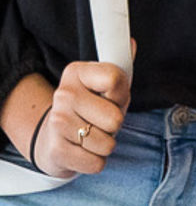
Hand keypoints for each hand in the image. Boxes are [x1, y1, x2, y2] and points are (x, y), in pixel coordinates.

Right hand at [32, 60, 131, 178]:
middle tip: (100, 121)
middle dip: (115, 124)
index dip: (121, 94)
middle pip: (115, 118)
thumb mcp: (106, 87)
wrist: (53, 138)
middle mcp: (63, 95)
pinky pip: (97, 163)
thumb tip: (131, 43)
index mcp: (76, 72)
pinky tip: (83, 151)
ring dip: (106, 144)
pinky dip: (96, 161)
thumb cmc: (89, 109)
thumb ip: (121, 67)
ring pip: (108, 143)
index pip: (115, 80)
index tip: (111, 97)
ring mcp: (57, 123)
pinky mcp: (56, 151)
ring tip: (91, 135)